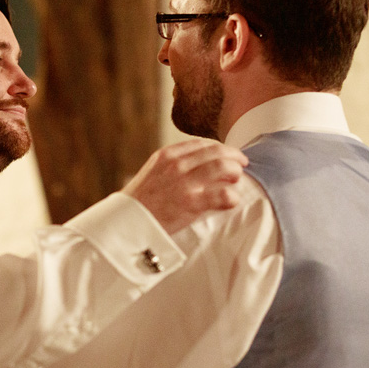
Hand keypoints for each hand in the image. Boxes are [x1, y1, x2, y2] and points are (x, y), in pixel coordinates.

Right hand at [121, 138, 246, 234]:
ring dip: (235, 172)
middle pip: (217, 152)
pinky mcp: (191, 204)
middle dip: (234, 157)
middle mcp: (177, 165)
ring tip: (237, 179)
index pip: (202, 144)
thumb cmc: (141, 201)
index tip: (227, 154)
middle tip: (241, 163)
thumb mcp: (153, 171)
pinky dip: (231, 197)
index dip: (220, 148)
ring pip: (223, 168)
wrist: (127, 223)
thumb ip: (173, 164)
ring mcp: (185, 184)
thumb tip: (199, 163)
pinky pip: (222, 195)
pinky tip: (232, 200)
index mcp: (167, 155)